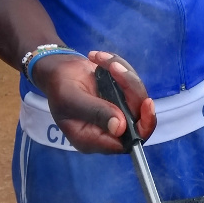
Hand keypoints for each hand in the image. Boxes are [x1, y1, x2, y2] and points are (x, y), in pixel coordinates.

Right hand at [32, 50, 156, 153]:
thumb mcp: (71, 99)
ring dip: (123, 74)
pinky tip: (102, 60)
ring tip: (100, 59)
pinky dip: (121, 68)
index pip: (127, 143)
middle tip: (114, 68)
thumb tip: (120, 127)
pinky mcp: (122, 98)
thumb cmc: (59, 88)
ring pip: (138, 97)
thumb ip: (96, 112)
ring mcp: (118, 113)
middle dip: (131, 89)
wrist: (58, 70)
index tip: (146, 102)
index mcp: (92, 139)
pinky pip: (133, 84)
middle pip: (137, 117)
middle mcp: (108, 130)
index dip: (141, 126)